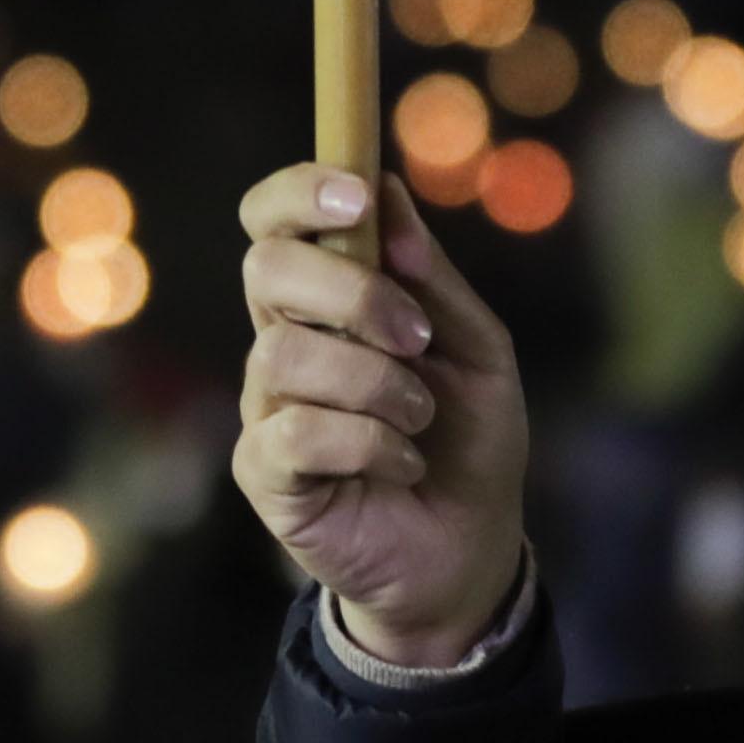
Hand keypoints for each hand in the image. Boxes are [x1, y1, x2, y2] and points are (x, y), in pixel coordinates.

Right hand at [230, 167, 532, 662]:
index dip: (298, 193)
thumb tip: (389, 196)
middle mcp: (285, 341)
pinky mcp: (265, 472)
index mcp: (327, 299)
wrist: (469, 549)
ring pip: (284, 354)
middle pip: (266, 269)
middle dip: (350, 291)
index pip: (273, 222)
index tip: (358, 196)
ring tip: (418, 419)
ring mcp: (267, 406)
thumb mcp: (477, 349)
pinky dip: (369, 442)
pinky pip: (296, 432)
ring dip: (374, 382)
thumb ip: (433, 278)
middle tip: (415, 337)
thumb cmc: (468, 441)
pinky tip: (404, 463)